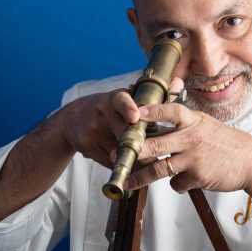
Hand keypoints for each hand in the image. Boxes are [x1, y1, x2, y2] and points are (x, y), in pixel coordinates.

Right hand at [59, 77, 185, 168]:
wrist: (72, 119)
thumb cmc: (108, 109)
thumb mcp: (125, 98)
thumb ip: (154, 94)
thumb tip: (179, 81)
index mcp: (115, 98)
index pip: (121, 100)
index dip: (129, 108)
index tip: (134, 116)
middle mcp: (102, 112)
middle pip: (126, 133)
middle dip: (145, 145)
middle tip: (162, 153)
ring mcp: (93, 130)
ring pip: (120, 150)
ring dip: (137, 160)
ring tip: (150, 165)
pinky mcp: (87, 146)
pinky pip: (110, 161)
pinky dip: (122, 166)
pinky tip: (131, 169)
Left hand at [124, 101, 251, 193]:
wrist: (251, 163)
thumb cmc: (224, 142)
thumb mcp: (206, 124)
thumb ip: (184, 121)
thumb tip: (156, 116)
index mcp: (194, 121)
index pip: (171, 111)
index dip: (152, 111)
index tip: (135, 113)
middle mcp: (192, 138)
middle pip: (156, 143)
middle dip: (134, 150)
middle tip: (116, 154)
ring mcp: (194, 158)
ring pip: (159, 169)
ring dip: (141, 178)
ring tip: (127, 183)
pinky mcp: (198, 177)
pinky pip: (176, 183)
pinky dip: (176, 184)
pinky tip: (184, 181)